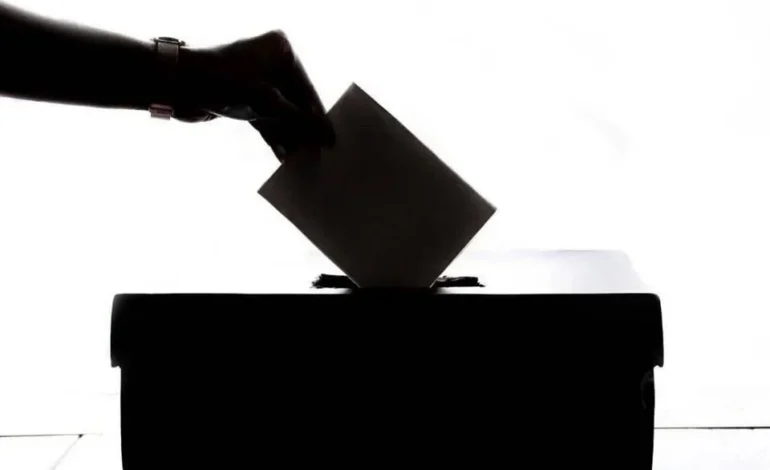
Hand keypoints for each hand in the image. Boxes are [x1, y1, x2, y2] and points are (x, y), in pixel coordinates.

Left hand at [175, 30, 334, 159]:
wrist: (174, 85)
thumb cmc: (220, 80)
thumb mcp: (264, 101)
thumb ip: (296, 119)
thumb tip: (324, 136)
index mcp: (279, 50)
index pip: (306, 87)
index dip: (317, 115)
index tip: (330, 139)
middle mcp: (270, 63)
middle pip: (295, 102)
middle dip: (303, 129)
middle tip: (318, 153)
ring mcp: (257, 82)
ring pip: (281, 114)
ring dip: (289, 136)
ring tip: (302, 159)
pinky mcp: (245, 100)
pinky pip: (266, 120)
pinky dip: (273, 136)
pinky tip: (283, 155)